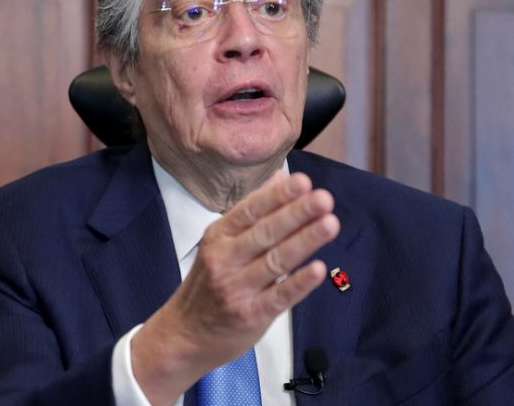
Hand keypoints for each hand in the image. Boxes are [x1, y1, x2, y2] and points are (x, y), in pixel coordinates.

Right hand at [131, 171, 338, 404]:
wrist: (184, 335)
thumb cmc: (207, 285)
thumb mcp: (221, 243)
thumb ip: (253, 211)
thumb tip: (281, 178)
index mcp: (219, 236)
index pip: (251, 210)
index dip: (277, 195)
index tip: (302, 181)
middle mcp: (225, 259)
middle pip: (266, 232)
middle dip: (297, 213)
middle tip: (323, 198)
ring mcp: (237, 288)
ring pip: (276, 261)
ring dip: (305, 241)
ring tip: (330, 224)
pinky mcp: (250, 315)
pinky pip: (279, 296)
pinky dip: (299, 283)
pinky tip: (318, 269)